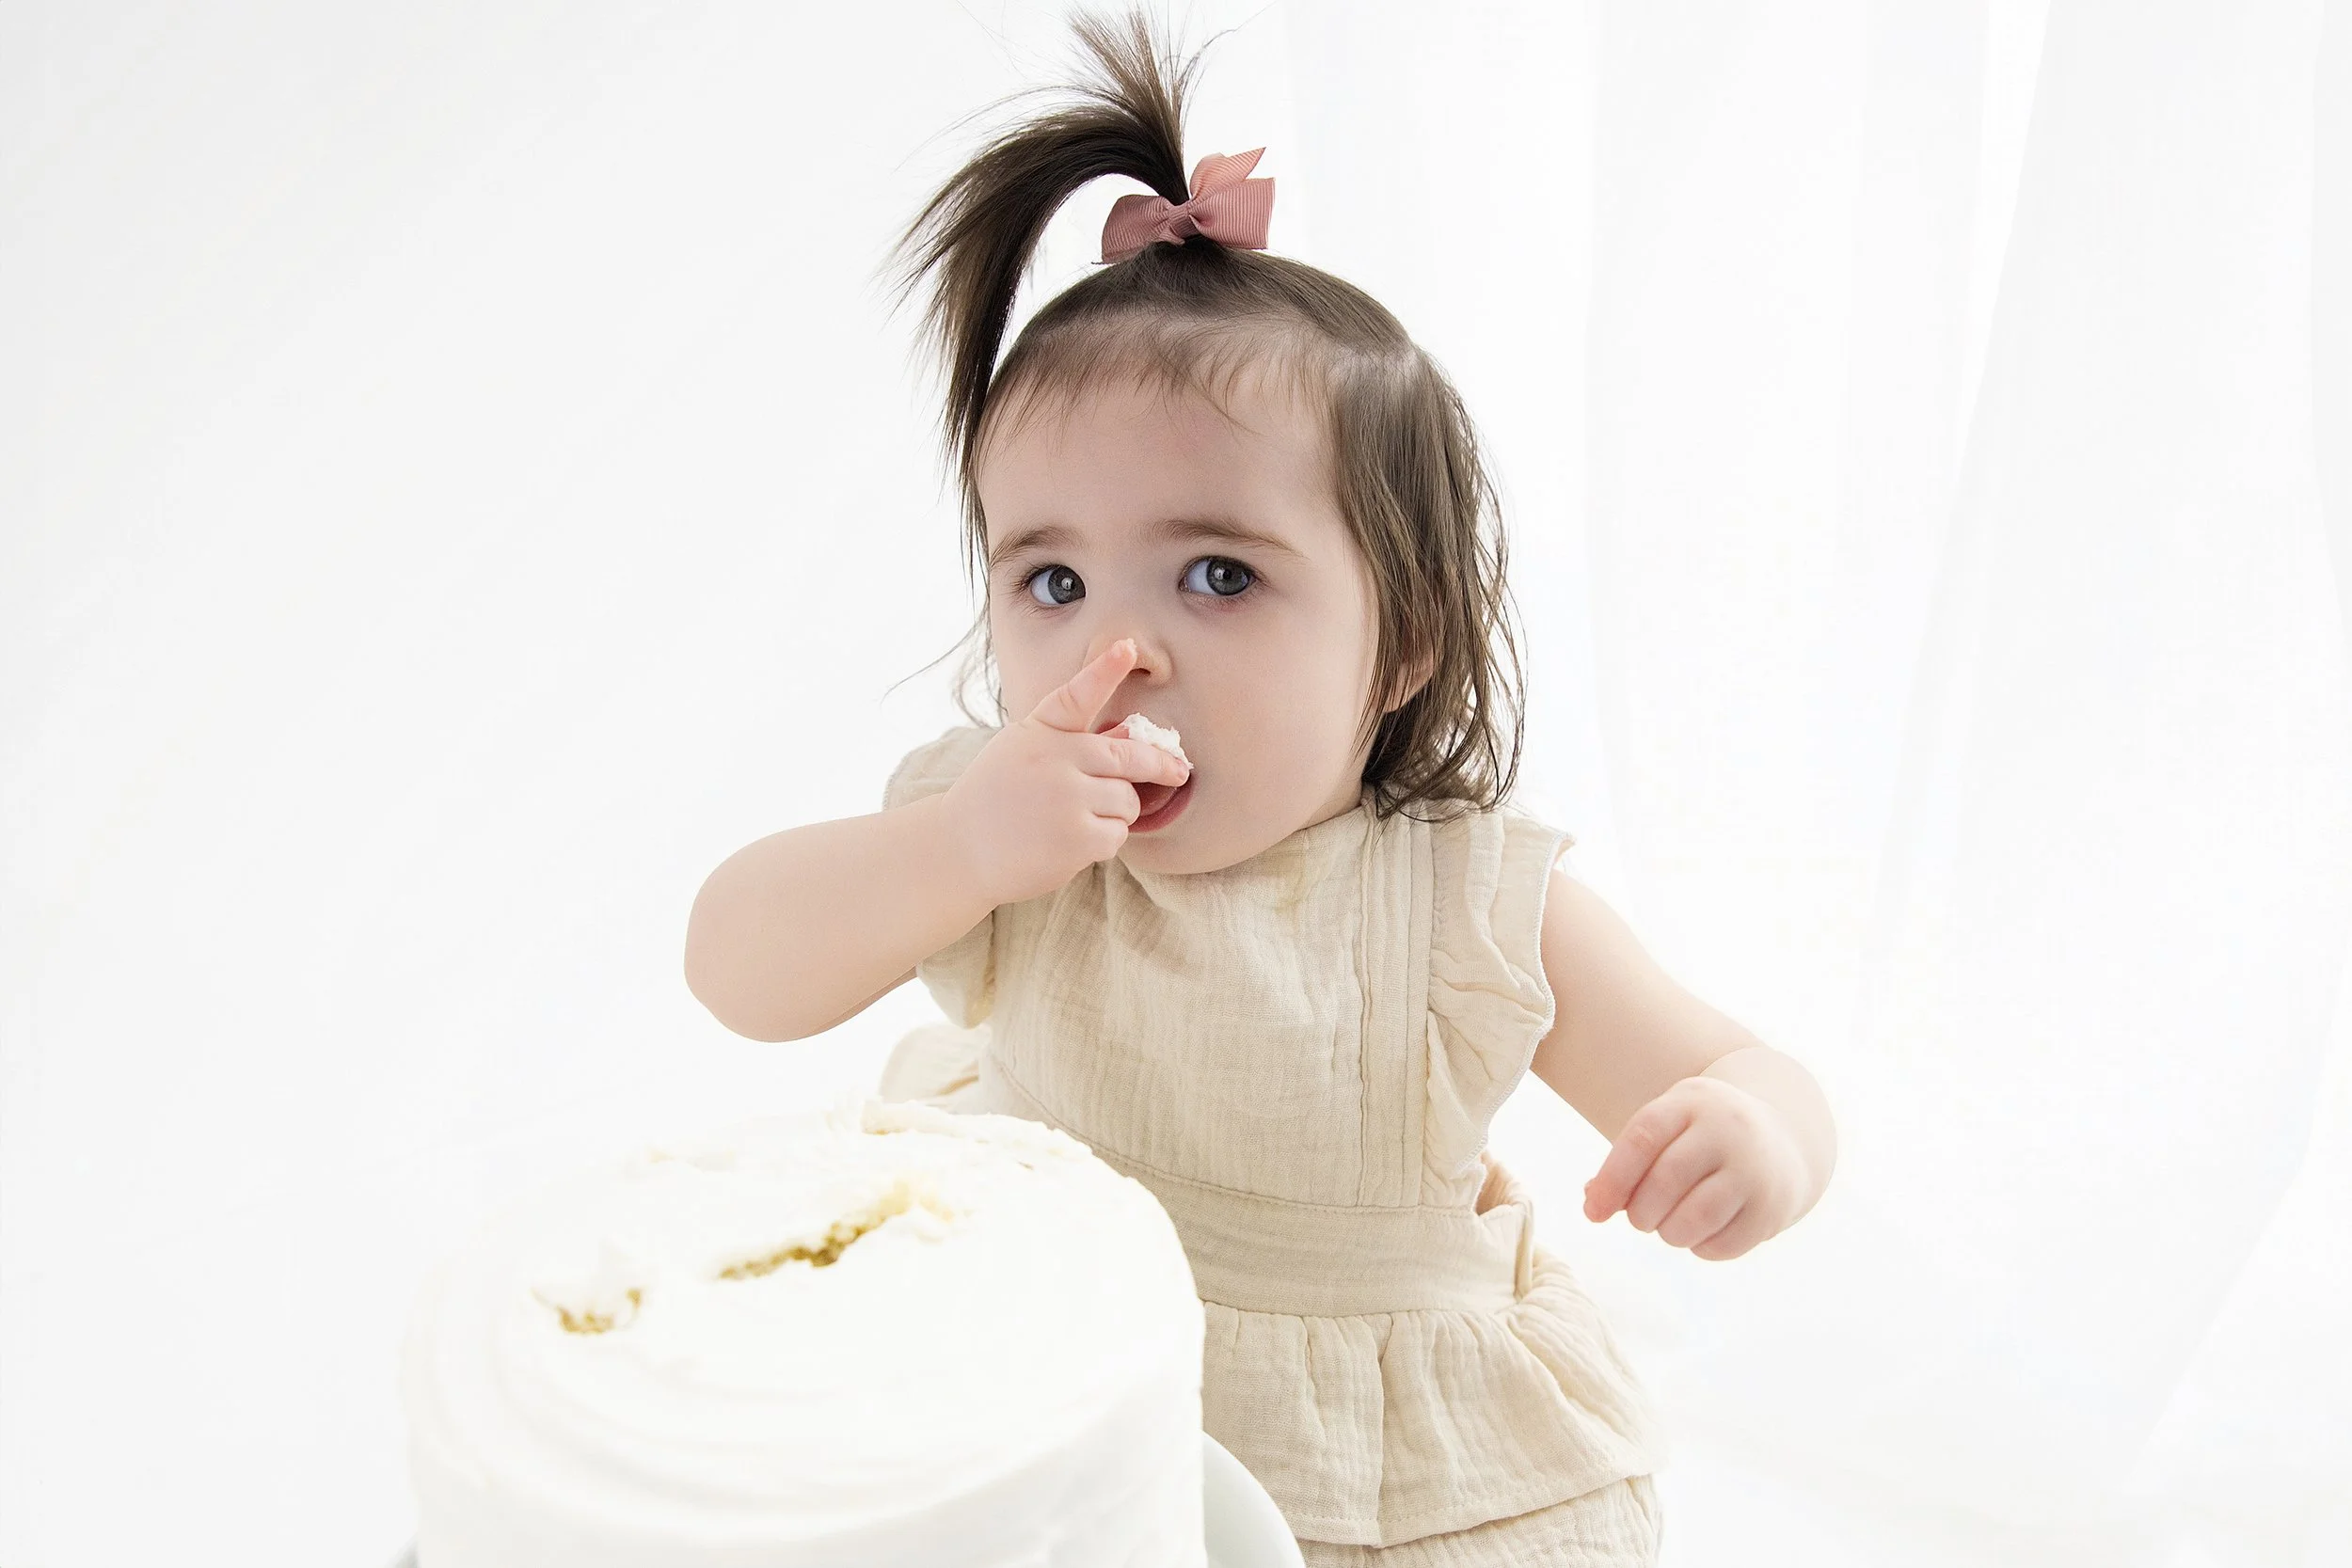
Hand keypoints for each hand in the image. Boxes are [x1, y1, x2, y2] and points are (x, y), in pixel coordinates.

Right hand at [940, 639, 1191, 905]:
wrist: (960, 851)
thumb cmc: (996, 800)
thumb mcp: (1027, 757)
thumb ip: (1076, 744)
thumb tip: (1129, 736)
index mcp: (1040, 732)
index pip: (1076, 696)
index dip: (1104, 669)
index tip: (1128, 647)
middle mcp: (1055, 758)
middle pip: (1129, 757)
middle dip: (1160, 766)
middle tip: (1179, 771)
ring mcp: (1067, 798)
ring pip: (1128, 801)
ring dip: (1116, 813)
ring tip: (1077, 820)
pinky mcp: (1076, 837)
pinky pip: (1118, 834)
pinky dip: (1105, 841)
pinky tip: (1073, 844)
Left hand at [1581, 1075, 1807, 1260]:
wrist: (1781, 1140)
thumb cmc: (1700, 1139)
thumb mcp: (1667, 1130)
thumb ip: (1627, 1162)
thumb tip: (1594, 1203)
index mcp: (1691, 1102)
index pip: (1643, 1138)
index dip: (1612, 1179)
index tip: (1593, 1212)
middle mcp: (1728, 1130)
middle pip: (1666, 1181)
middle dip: (1640, 1212)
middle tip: (1640, 1218)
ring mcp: (1755, 1170)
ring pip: (1695, 1218)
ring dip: (1669, 1233)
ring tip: (1669, 1226)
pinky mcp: (1771, 1210)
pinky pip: (1722, 1245)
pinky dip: (1700, 1247)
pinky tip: (1701, 1232)